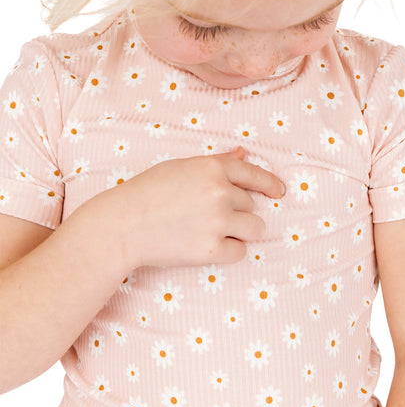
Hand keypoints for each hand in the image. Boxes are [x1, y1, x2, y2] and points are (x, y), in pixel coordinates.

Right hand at [103, 147, 284, 269]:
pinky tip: (207, 246)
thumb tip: (242, 154)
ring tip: (216, 232)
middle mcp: (220, 193)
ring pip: (255, 229)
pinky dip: (229, 251)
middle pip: (251, 206)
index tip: (279, 192)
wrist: (122, 225)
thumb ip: (215, 162)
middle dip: (236, 212)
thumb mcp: (180, 168)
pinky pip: (240, 252)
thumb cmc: (146, 193)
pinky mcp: (211, 250)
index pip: (254, 174)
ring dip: (241, 232)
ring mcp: (217, 222)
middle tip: (208, 217)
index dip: (270, 184)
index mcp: (212, 168)